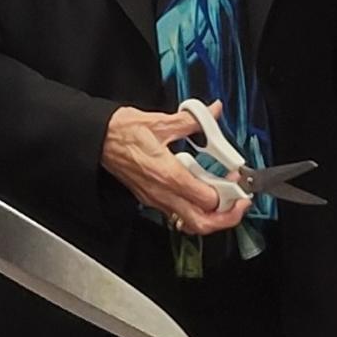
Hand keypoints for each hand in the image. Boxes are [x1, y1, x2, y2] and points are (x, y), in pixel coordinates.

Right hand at [98, 104, 249, 235]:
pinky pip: (177, 215)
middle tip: (239, 204)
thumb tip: (212, 113)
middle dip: (226, 218)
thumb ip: (192, 120)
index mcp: (168, 175)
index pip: (207, 199)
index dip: (228, 192)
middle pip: (201, 224)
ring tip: (224, 202)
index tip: (236, 180)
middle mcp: (163, 193)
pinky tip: (200, 196)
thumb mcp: (160, 122)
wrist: (97, 140)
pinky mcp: (150, 199)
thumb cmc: (121, 132)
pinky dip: (194, 212)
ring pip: (189, 224)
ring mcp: (155, 199)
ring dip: (211, 218)